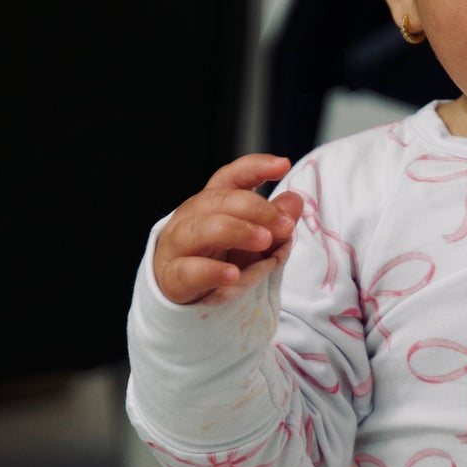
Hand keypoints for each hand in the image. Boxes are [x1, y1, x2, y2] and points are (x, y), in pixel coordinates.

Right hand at [154, 154, 302, 304]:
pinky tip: (234, 274)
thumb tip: (294, 201)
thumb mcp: (255, 244)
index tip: (282, 166)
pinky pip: (188, 271)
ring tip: (265, 241)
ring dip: (235, 231)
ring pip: (200, 230)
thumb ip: (274, 224)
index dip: (255, 167)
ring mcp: (177, 247)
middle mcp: (191, 218)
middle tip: (285, 224)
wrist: (189, 301)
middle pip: (217, 200)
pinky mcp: (171, 279)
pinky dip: (212, 271)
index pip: (230, 178)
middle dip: (255, 208)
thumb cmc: (222, 263)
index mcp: (212, 204)